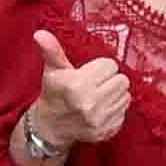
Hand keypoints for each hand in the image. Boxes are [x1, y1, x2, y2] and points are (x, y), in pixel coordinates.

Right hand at [21, 29, 131, 159]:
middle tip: (95, 84)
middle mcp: (90, 104)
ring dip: (114, 94)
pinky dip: (115, 109)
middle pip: (122, 80)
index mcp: (77, 85)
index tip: (89, 73)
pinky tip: (101, 109)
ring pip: (126, 95)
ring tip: (98, 95)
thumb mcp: (52, 70)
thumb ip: (51, 50)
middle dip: (109, 80)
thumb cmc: (54, 94)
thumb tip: (40, 33)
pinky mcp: (107, 131)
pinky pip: (124, 111)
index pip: (110, 65)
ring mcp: (99, 120)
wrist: (50, 127)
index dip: (100, 67)